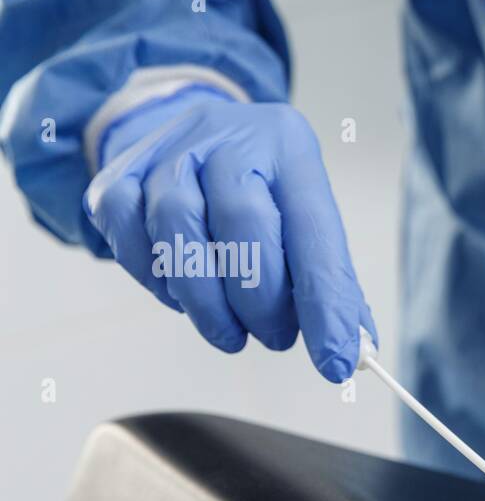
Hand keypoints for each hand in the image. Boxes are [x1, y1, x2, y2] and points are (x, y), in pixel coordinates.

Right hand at [84, 91, 376, 381]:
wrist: (195, 141)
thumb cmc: (262, 192)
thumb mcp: (305, 218)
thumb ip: (330, 282)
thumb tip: (352, 350)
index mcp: (289, 148)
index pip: (313, 232)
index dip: (325, 304)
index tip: (336, 363)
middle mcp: (228, 137)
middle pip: (243, 222)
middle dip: (262, 300)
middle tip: (276, 339)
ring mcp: (167, 151)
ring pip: (177, 228)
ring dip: (207, 301)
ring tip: (231, 333)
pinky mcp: (117, 176)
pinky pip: (128, 237)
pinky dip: (156, 281)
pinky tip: (184, 296)